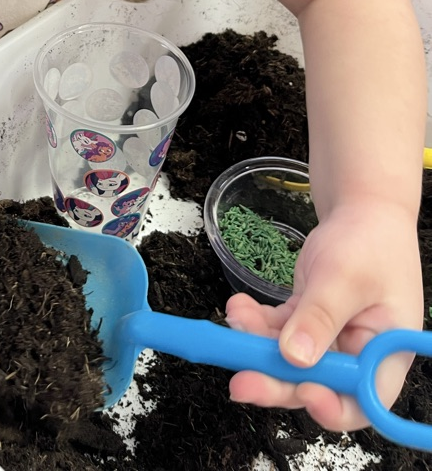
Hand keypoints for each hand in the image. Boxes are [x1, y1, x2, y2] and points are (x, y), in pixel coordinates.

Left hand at [225, 202, 422, 431]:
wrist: (361, 213)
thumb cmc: (370, 242)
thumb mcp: (345, 277)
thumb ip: (320, 316)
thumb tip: (295, 358)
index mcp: (384, 354)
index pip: (361, 400)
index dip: (331, 407)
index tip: (302, 391)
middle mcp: (357, 356)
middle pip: (316, 386)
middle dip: (276, 382)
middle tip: (241, 382)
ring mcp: (329, 340)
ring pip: (288, 362)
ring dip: (257, 347)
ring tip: (237, 318)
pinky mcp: (306, 323)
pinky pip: (277, 334)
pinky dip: (256, 325)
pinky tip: (240, 307)